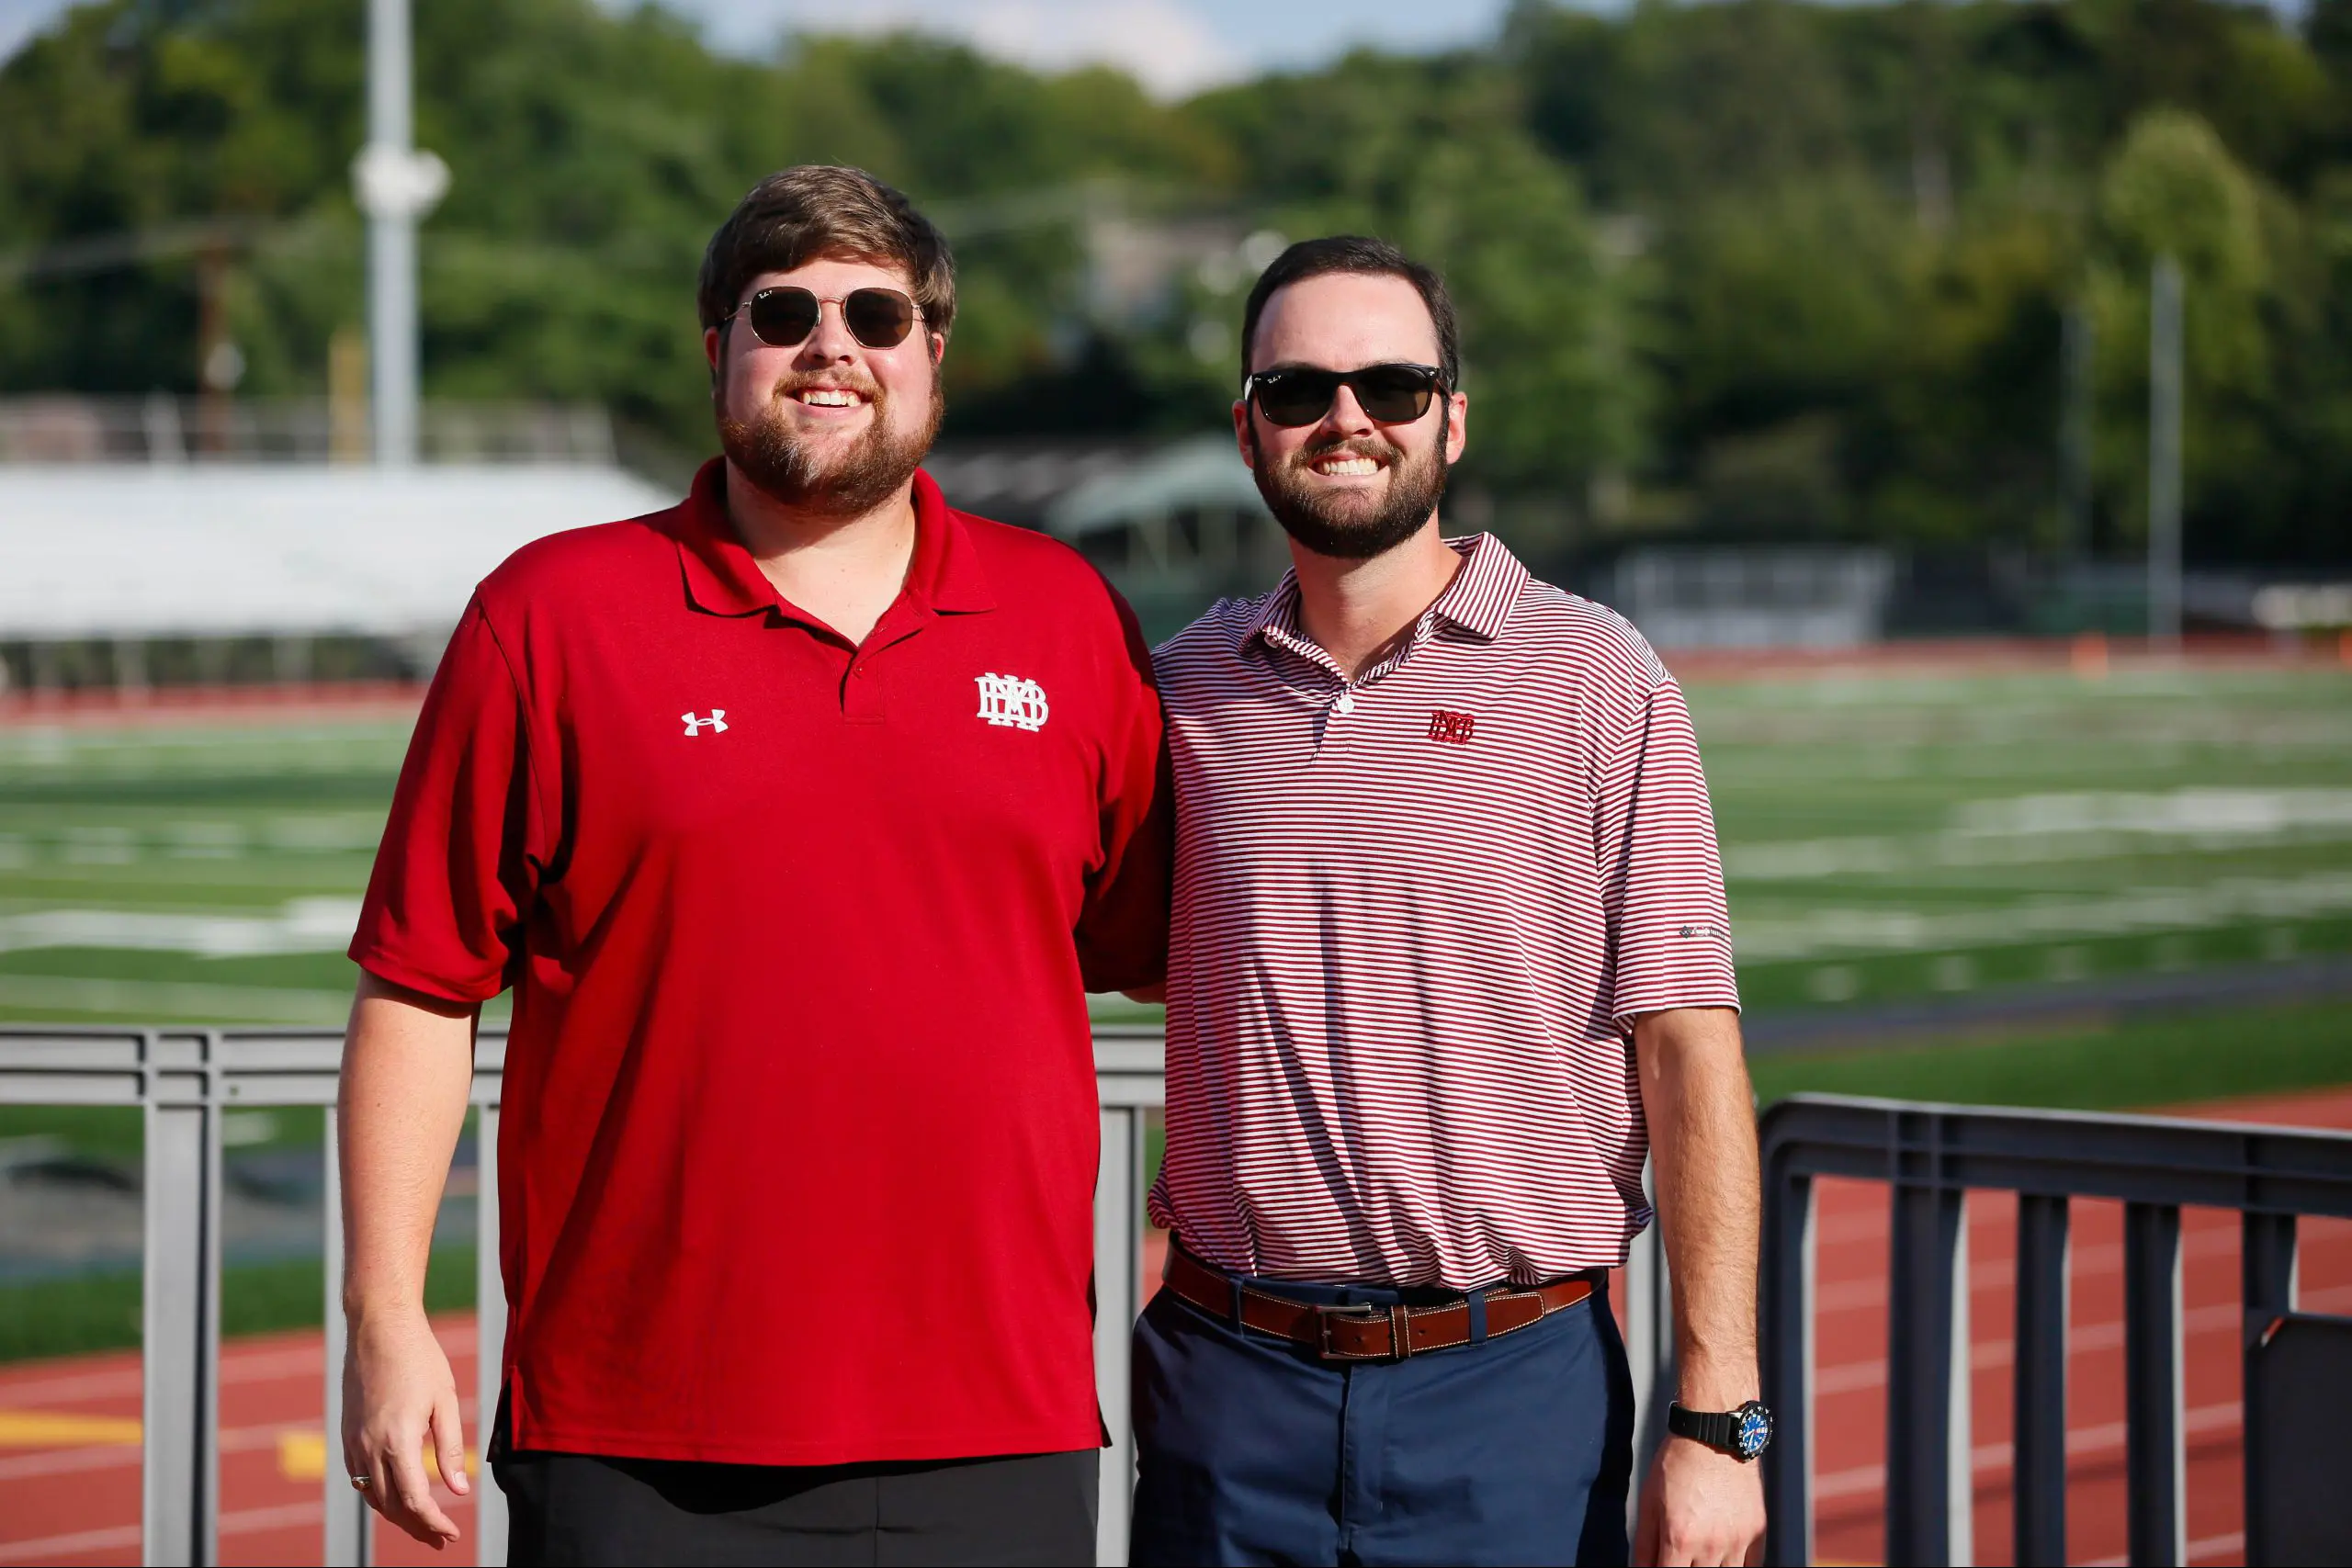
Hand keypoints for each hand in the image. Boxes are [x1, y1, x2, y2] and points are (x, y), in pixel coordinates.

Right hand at [342, 1306, 470, 1547]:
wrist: (378, 1327)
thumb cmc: (420, 1358)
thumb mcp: (446, 1401)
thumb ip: (451, 1449)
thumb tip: (460, 1491)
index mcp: (398, 1441)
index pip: (415, 1501)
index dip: (434, 1523)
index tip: (452, 1534)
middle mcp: (369, 1447)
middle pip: (391, 1507)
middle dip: (417, 1527)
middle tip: (441, 1539)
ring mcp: (353, 1442)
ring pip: (372, 1496)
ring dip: (397, 1516)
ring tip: (423, 1525)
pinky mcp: (347, 1434)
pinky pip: (360, 1478)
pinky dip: (379, 1496)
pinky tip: (398, 1497)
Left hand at [1635, 1434, 1764, 1566]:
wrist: (1713, 1433)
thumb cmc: (1678, 1462)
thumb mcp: (1648, 1501)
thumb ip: (1644, 1544)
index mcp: (1680, 1537)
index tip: (1662, 1565)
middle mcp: (1712, 1544)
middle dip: (1685, 1567)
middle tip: (1680, 1554)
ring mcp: (1738, 1539)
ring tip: (1700, 1553)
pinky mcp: (1757, 1531)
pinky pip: (1752, 1566)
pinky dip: (1736, 1565)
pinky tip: (1723, 1555)